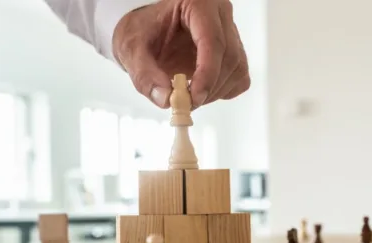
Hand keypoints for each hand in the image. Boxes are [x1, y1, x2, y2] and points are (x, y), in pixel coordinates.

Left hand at [113, 0, 249, 108]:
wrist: (147, 31)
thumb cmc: (141, 32)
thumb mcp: (131, 50)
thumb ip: (144, 75)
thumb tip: (166, 100)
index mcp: (198, 4)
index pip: (213, 41)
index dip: (207, 73)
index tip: (194, 98)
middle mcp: (220, 15)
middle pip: (229, 57)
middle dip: (209, 87)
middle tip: (185, 103)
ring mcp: (231, 32)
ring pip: (237, 69)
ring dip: (215, 92)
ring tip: (188, 96)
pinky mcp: (234, 51)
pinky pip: (240, 78)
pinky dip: (222, 91)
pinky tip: (201, 89)